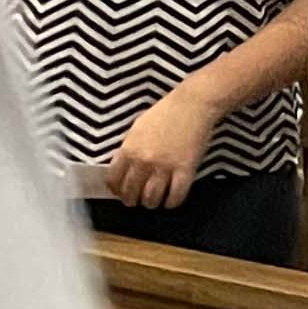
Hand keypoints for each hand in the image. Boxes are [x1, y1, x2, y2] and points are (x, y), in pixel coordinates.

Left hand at [103, 83, 222, 211]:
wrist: (193, 105)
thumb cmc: (165, 113)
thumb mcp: (137, 128)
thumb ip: (128, 149)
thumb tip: (124, 168)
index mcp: (129, 150)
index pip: (114, 180)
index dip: (116, 190)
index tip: (121, 192)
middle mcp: (143, 161)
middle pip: (131, 192)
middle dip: (132, 200)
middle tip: (136, 201)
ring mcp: (165, 167)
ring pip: (152, 198)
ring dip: (151, 203)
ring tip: (153, 201)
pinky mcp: (185, 170)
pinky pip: (176, 196)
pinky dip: (171, 202)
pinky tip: (171, 201)